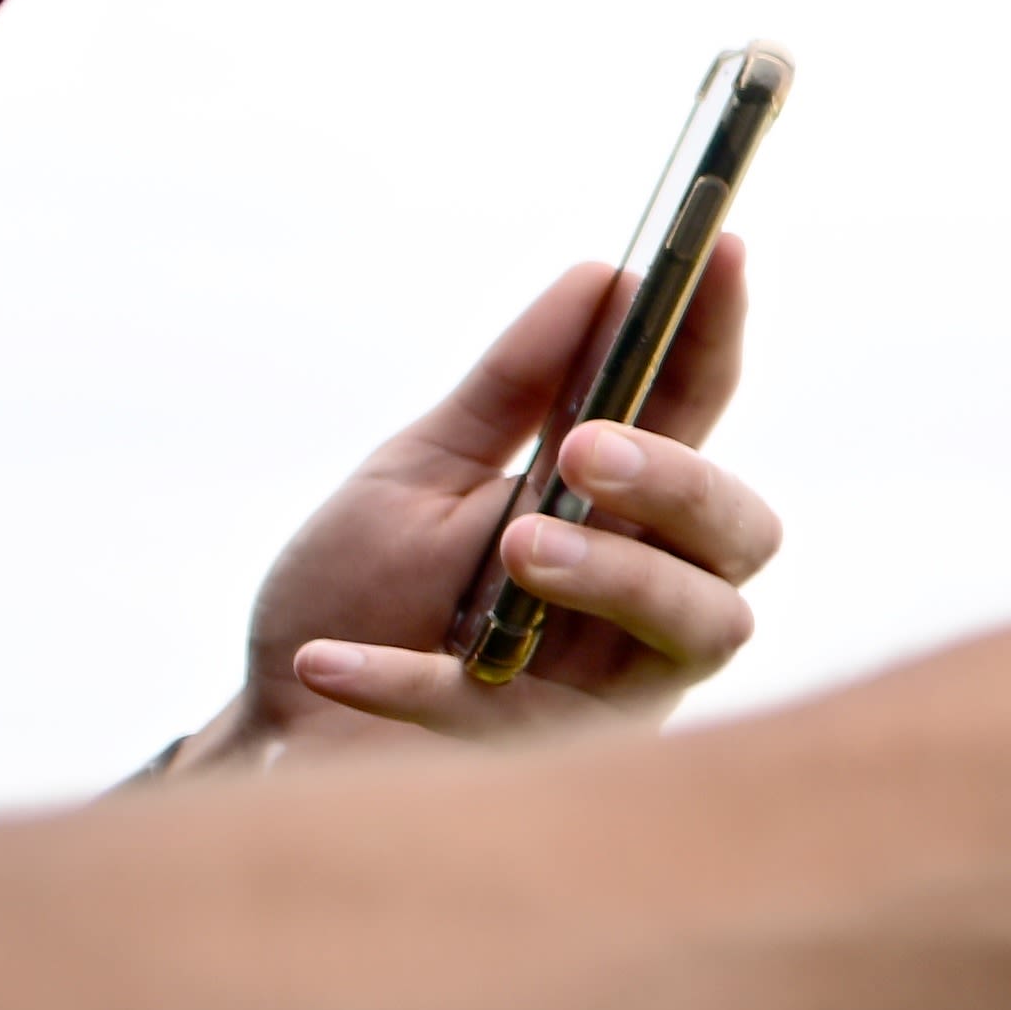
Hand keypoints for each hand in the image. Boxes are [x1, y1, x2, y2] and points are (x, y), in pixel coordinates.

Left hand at [163, 249, 786, 772]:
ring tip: (518, 552)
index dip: (716, 332)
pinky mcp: (540, 760)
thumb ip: (510, 388)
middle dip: (681, 481)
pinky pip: (511, 719)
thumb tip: (600, 274)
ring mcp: (606, 681)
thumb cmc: (359, 594)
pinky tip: (331, 662)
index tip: (718, 248)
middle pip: (739, 532)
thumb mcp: (416, 470)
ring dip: (622, 578)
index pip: (698, 409)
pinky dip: (415, 684)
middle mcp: (641, 594)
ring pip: (699, 628)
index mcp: (618, 507)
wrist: (271, 729)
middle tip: (588, 449)